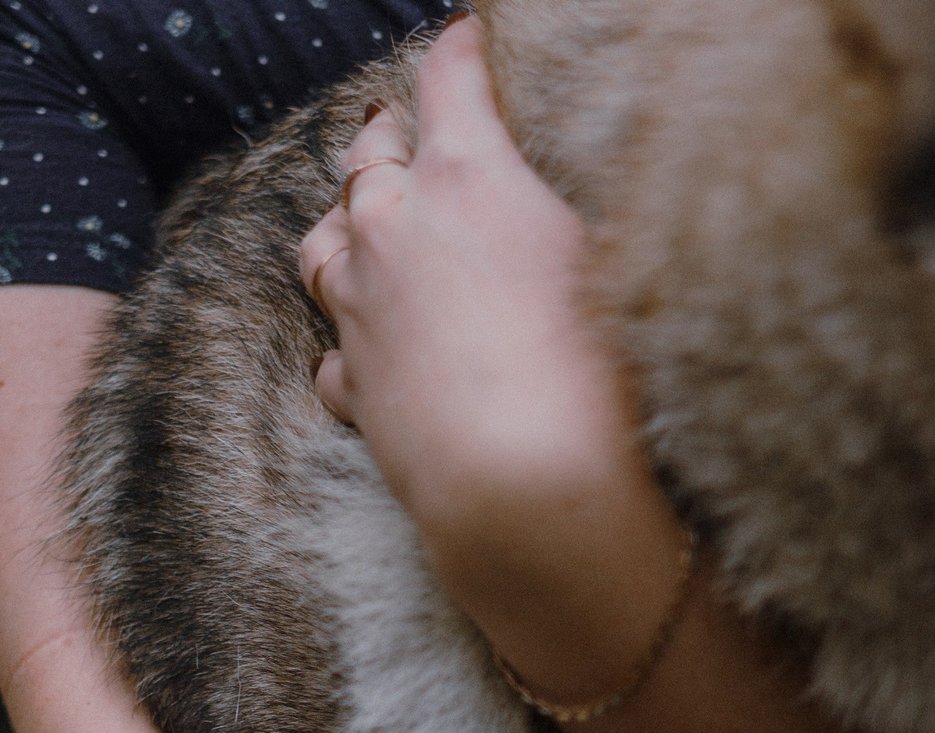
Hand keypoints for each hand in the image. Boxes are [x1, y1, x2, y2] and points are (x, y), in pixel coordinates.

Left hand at [296, 17, 696, 726]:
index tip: (465, 38)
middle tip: (397, 124)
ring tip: (358, 222)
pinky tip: (362, 349)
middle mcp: (392, 230)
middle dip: (387, 134)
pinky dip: (346, 340)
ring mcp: (358, 308)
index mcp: (463, 176)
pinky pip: (333, 349)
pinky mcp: (351, 383)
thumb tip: (585, 209)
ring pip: (323, 243)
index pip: (451, 83)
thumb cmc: (595, 367)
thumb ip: (572, 216)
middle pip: (369, 159)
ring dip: (344, 225)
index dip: (458, 53)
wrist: (525, 486)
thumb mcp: (611, 262)